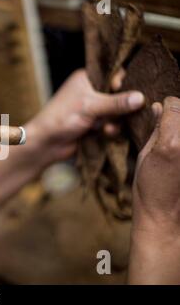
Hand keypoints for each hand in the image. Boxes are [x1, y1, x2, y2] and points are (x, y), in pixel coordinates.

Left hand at [25, 69, 144, 165]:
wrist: (46, 144)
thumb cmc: (62, 119)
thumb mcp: (90, 107)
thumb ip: (116, 102)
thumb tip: (141, 98)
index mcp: (87, 78)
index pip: (115, 74)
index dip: (123, 84)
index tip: (126, 94)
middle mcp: (91, 91)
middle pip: (120, 95)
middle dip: (121, 107)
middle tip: (118, 114)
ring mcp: (93, 109)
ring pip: (118, 112)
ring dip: (115, 121)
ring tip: (105, 128)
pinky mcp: (95, 125)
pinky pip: (113, 125)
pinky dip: (110, 130)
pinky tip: (104, 134)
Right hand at [133, 97, 179, 232]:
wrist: (167, 216)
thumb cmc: (150, 189)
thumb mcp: (144, 155)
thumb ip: (155, 129)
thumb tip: (158, 108)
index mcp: (171, 142)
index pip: (174, 105)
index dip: (167, 106)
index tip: (163, 111)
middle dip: (178, 116)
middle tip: (170, 129)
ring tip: (174, 146)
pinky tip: (177, 156)